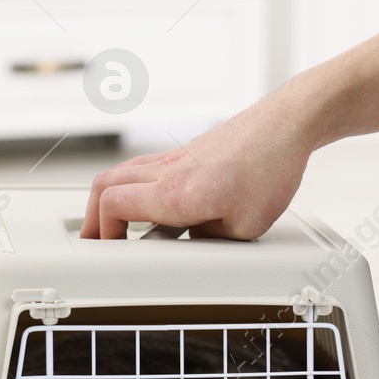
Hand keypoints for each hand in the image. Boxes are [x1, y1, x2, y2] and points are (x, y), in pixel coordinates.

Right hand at [80, 93, 317, 239]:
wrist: (285, 127)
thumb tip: (189, 250)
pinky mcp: (183, 154)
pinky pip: (142, 170)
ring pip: (120, 174)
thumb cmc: (270, 170)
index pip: (112, 206)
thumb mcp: (244, 229)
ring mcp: (173, 159)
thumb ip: (208, 244)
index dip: (103, 233)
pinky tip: (149, 206)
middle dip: (93, 219)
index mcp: (178, 194)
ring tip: (115, 226)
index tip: (111, 251)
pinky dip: (133, 190)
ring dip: (110, 201)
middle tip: (97, 242)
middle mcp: (168, 172)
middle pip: (103, 186)